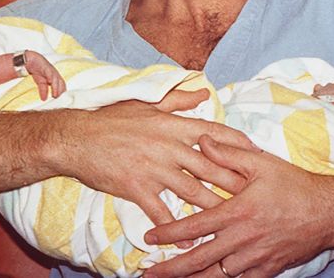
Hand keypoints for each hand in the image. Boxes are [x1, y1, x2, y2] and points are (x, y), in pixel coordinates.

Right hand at [24, 50, 65, 98]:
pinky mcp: (45, 65)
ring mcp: (50, 69)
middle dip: (61, 91)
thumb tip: (44, 99)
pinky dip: (50, 77)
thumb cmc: (36, 69)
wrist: (29, 58)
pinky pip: (49, 72)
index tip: (62, 101)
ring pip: (56, 78)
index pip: (61, 86)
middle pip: (61, 82)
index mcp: (54, 77)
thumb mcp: (40, 81)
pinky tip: (49, 82)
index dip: (62, 93)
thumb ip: (43, 89)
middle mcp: (54, 73)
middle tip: (59, 99)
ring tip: (55, 95)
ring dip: (56, 87)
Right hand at [47, 89, 256, 230]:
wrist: (76, 138)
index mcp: (172, 125)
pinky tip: (188, 242)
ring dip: (214, 207)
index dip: (238, 144)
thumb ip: (177, 100)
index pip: (215, 134)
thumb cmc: (111, 120)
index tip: (257, 154)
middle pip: (211, 165)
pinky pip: (162, 212)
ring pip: (193, 191)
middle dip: (236, 180)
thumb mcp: (146, 104)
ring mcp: (154, 168)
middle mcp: (169, 145)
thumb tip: (202, 92)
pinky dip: (176, 228)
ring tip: (233, 220)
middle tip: (257, 193)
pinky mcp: (137, 188)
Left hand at [143, 135, 333, 276]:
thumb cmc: (294, 184)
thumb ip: (228, 152)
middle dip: (170, 269)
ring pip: (216, 277)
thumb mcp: (261, 162)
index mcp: (238, 212)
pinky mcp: (267, 271)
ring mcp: (255, 259)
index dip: (169, 234)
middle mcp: (243, 240)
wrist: (328, 212)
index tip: (148, 239)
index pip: (195, 227)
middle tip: (147, 273)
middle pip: (199, 260)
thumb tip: (201, 140)